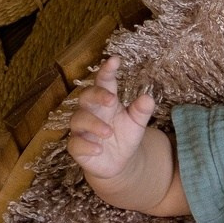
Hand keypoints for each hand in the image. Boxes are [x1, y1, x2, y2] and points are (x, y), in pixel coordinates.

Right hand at [64, 57, 154, 183]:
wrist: (119, 162)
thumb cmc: (125, 135)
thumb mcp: (137, 123)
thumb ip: (141, 111)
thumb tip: (148, 98)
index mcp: (106, 101)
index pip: (104, 82)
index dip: (107, 71)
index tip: (114, 60)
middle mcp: (91, 111)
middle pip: (86, 96)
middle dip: (97, 95)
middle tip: (112, 99)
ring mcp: (81, 129)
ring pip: (78, 119)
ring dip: (93, 124)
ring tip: (109, 132)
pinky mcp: (77, 147)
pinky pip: (75, 144)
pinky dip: (86, 145)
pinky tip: (99, 149)